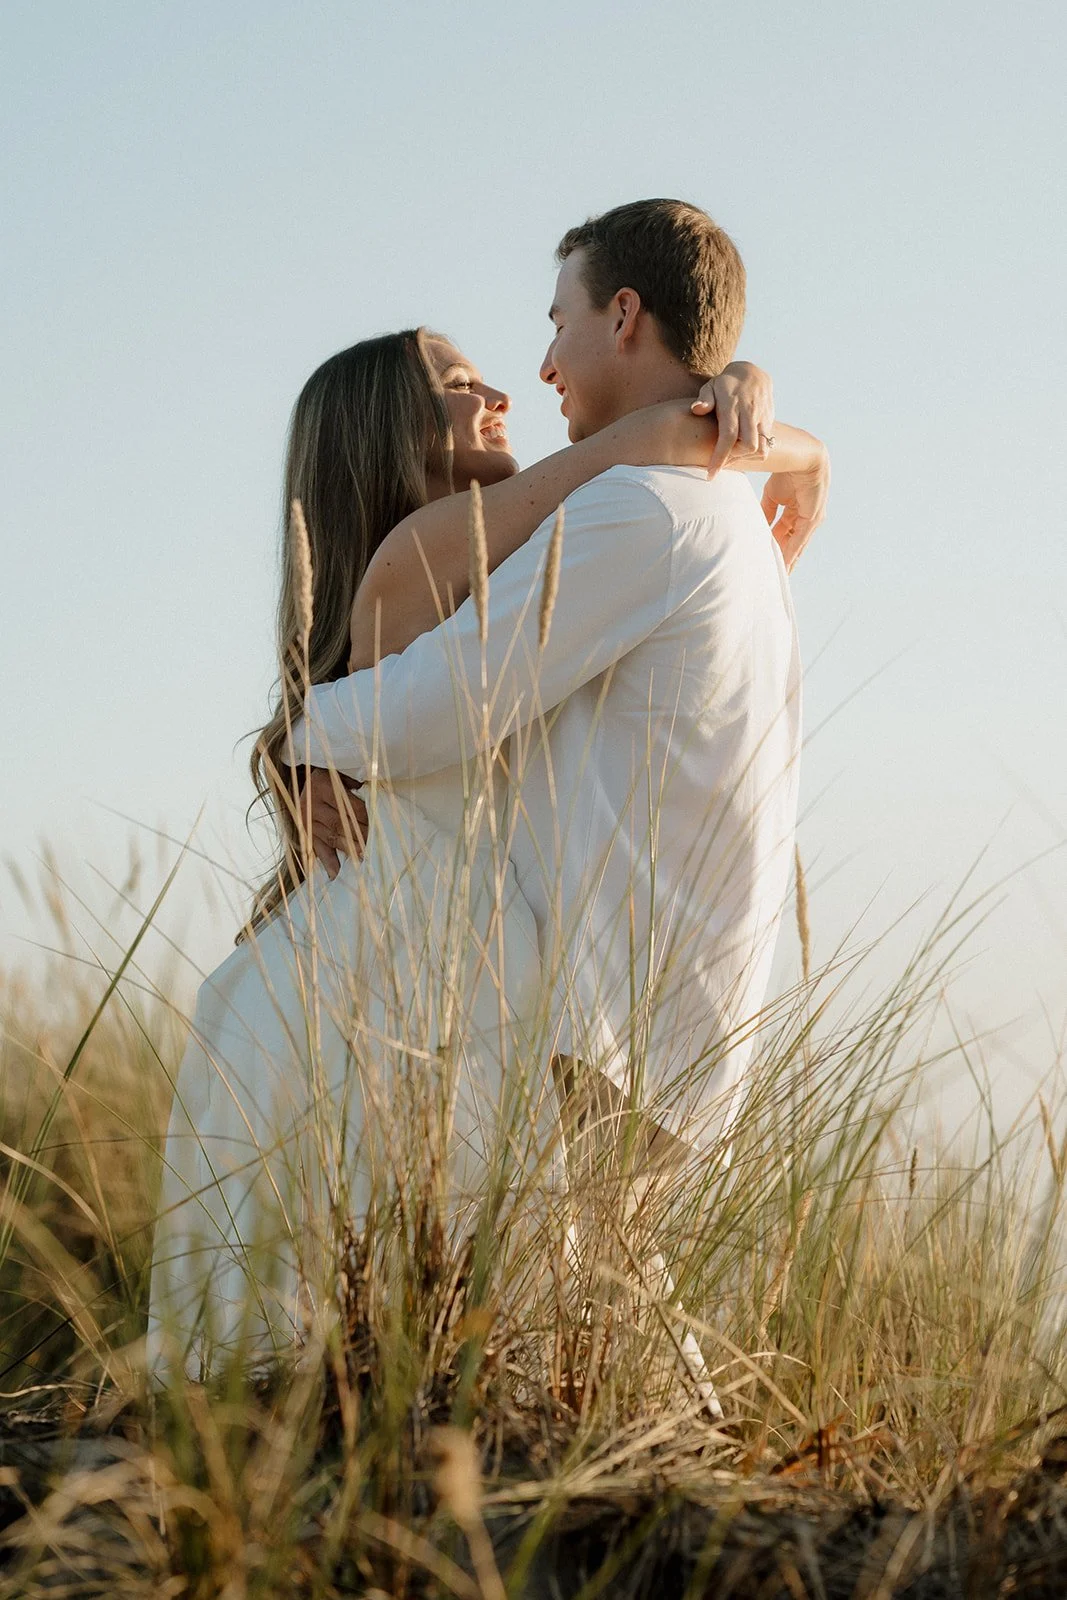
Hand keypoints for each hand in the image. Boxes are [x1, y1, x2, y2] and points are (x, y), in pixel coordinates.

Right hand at [301, 767, 367, 877]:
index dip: (367, 820)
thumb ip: (357, 785)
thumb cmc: (334, 776)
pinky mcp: (303, 832)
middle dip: (360, 837)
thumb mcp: (343, 775)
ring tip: (362, 860)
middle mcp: (310, 803)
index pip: (351, 807)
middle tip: (374, 849)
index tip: (380, 830)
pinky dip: (328, 863)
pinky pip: (317, 849)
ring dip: (348, 850)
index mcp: (322, 785)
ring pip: (331, 838)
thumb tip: (376, 800)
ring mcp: (305, 820)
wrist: (310, 779)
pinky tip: (336, 875)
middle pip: (341, 824)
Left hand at [691, 361, 774, 476]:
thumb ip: (704, 398)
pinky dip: (754, 452)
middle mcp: (751, 411)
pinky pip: (767, 444)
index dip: (719, 457)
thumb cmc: (725, 384)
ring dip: (747, 458)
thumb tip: (697, 409)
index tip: (710, 474)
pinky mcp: (771, 420)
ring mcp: (763, 416)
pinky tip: (741, 450)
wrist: (752, 373)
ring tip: (732, 456)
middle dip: (735, 458)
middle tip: (722, 460)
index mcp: (733, 404)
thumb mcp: (711, 386)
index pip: (728, 435)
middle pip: (749, 446)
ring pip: (762, 448)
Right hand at [759, 446, 829, 570]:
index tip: (768, 561)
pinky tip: (785, 565)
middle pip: (792, 543)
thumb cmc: (786, 472)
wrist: (801, 459)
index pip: (784, 534)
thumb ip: (766, 513)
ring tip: (779, 575)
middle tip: (773, 575)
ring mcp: (810, 520)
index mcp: (795, 510)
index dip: (777, 547)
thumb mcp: (771, 497)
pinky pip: (799, 540)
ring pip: (797, 545)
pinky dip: (792, 553)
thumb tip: (758, 526)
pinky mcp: (812, 519)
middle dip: (783, 558)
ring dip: (788, 560)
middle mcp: (804, 518)